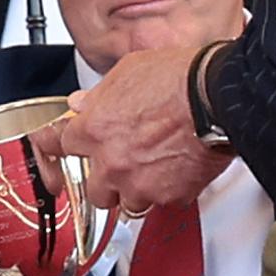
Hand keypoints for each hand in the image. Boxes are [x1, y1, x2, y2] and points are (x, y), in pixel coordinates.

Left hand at [35, 47, 232, 211]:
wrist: (218, 96)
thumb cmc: (179, 78)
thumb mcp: (128, 71)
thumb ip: (100, 93)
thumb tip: (83, 101)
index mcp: (94, 130)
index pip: (60, 145)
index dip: (60, 145)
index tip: (57, 148)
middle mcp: (112, 163)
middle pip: (93, 190)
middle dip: (105, 181)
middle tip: (120, 167)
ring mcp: (139, 183)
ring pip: (127, 204)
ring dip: (135, 192)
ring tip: (152, 172)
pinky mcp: (170, 196)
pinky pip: (163, 202)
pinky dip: (169, 192)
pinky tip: (178, 172)